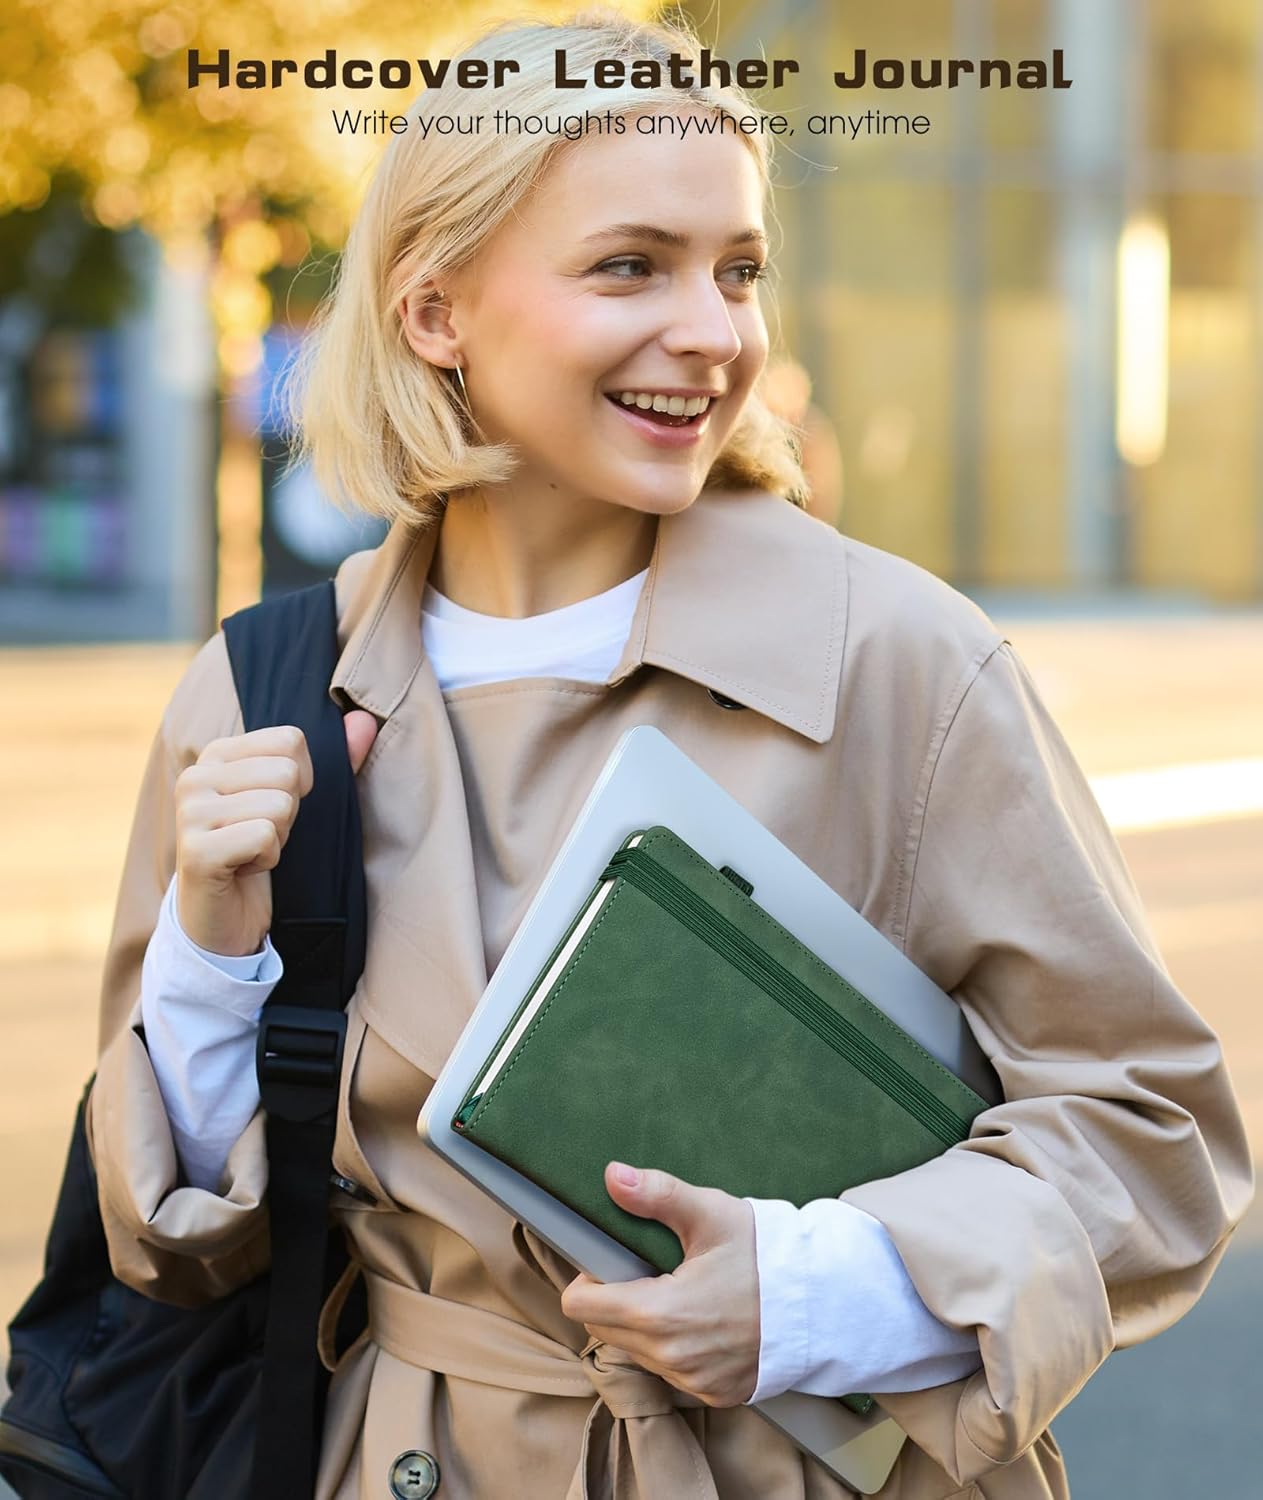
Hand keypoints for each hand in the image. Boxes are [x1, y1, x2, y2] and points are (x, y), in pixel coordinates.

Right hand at [174, 710, 377, 956]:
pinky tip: (244, 869)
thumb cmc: (259, 849)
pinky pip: (265, 836)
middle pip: (288, 774)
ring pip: (280, 806)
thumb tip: (365, 720)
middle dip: (289, 813)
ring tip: (251, 851)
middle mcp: (195, 776)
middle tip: (262, 835)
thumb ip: (336, 760)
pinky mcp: (196, 851)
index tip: (272, 807)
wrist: (223, 916)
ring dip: (278, 838)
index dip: (301, 780)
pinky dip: (268, 859)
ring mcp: (189, 813)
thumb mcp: (296, 800)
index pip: (291, 740)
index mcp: (216, 754)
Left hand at [559, 1162, 760, 1407]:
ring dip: (643, 1325)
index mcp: (660, 1314)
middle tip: (650, 1269)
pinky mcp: (713, 1394)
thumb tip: (612, 1175)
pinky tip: (701, 1318)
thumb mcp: (710, 1214)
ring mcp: (693, 1381)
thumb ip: (657, 1194)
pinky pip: (670, 1370)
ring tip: (678, 1291)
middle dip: (615, 1298)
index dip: (588, 1278)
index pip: (581, 1307)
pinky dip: (674, 1346)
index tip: (612, 1261)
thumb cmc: (765, 1256)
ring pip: (636, 1351)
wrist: (821, 1302)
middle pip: (604, 1329)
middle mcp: (671, 1358)